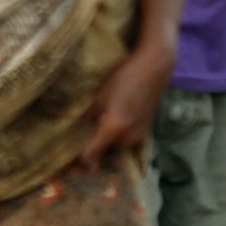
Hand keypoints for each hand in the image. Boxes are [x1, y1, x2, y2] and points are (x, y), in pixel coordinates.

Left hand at [82, 41, 171, 163]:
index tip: (72, 152)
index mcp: (113, 128)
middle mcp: (128, 138)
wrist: (153, 69)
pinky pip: (127, 141)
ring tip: (102, 124)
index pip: (91, 155)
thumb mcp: (99, 97)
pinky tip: (116, 120)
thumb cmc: (123, 78)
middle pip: (105, 153)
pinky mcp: (146, 133)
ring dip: (108, 141)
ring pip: (117, 147)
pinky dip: (120, 136)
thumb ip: (89, 118)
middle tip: (86, 133)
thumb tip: (79, 133)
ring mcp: (139, 137)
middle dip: (95, 146)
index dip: (79, 156)